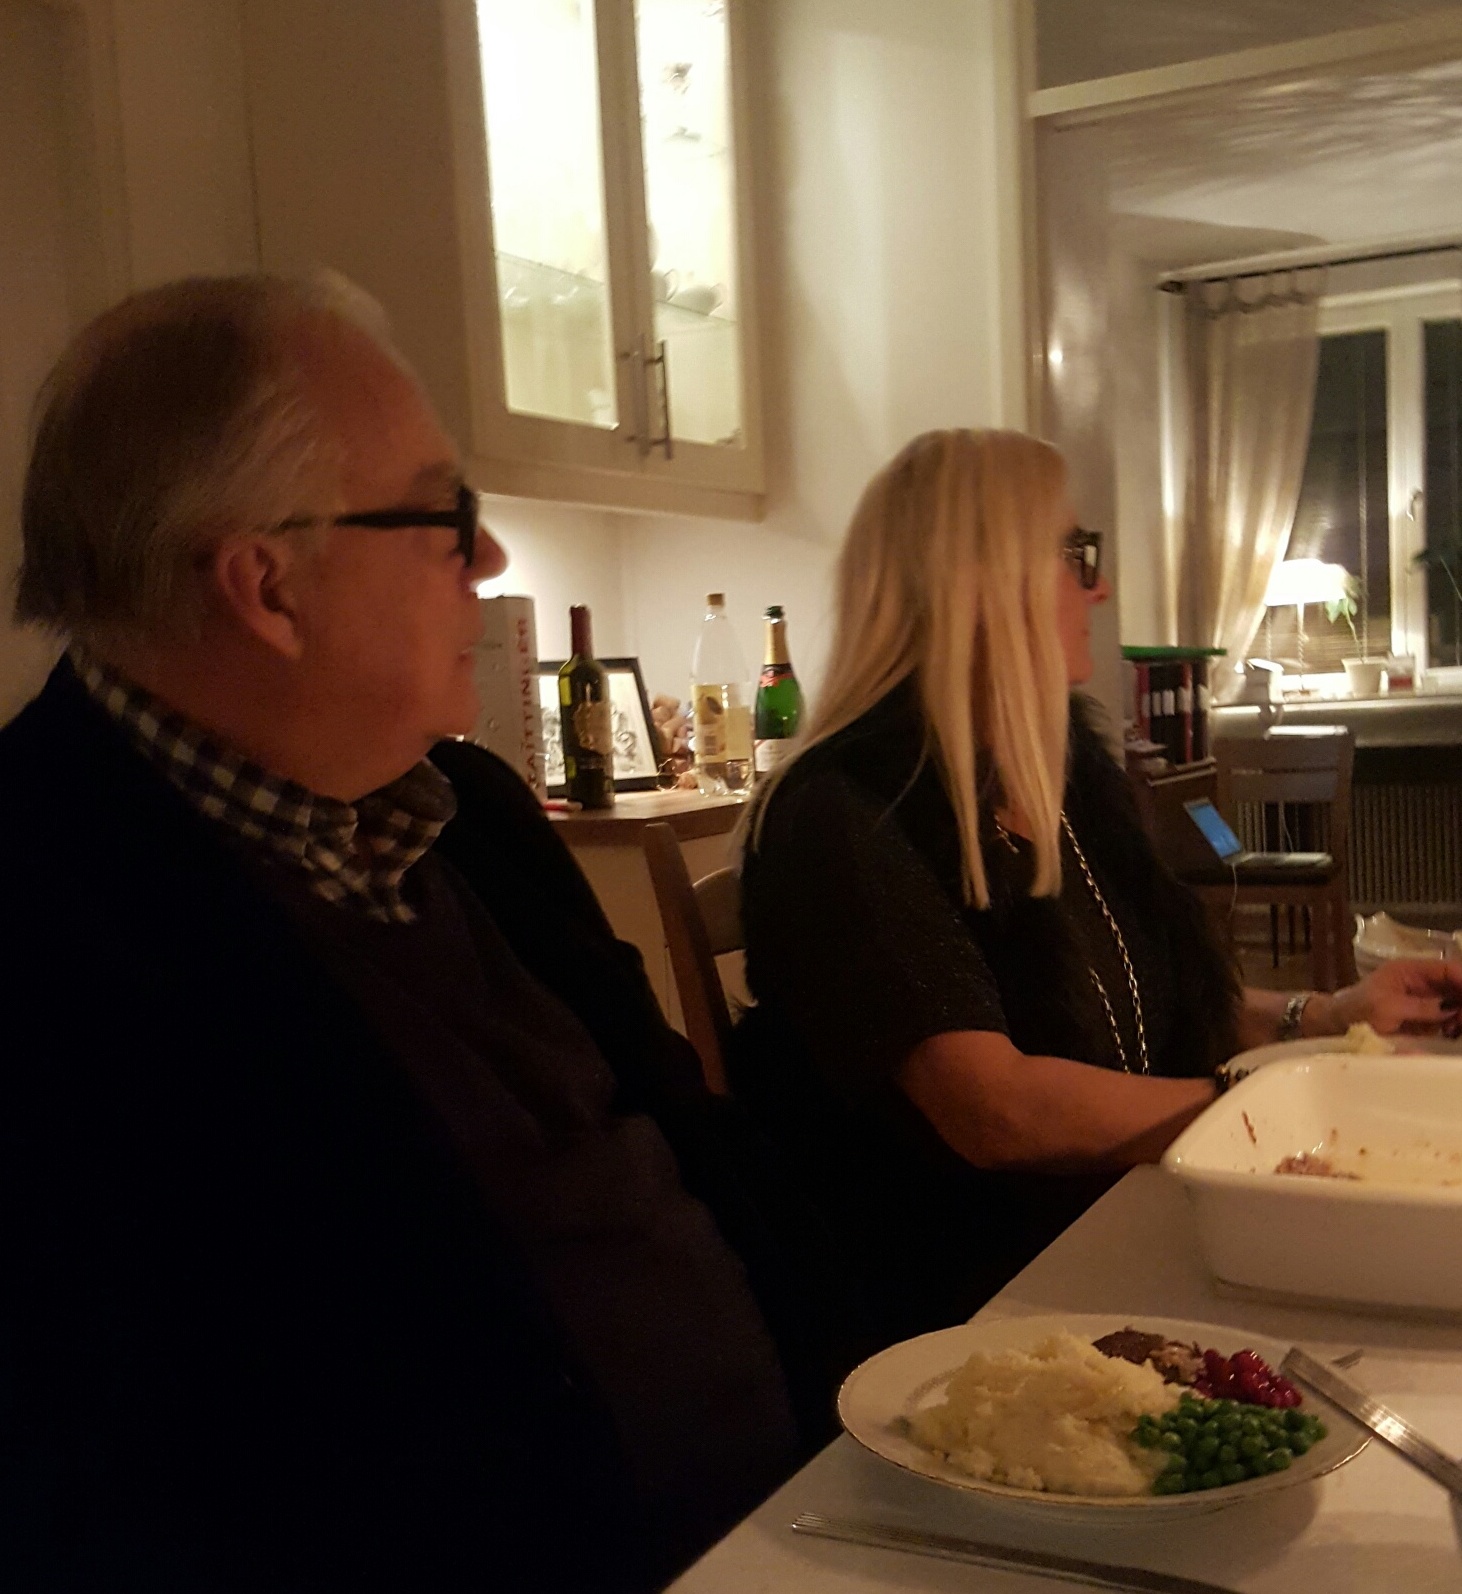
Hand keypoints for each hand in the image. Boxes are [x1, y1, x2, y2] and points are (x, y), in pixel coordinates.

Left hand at [1321, 958, 1461, 1037]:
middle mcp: (1421, 982)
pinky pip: (1448, 1019)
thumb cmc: (1356, 1011)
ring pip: (1456, 1003)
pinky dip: (1454, 1026)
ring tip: (1455, 1029)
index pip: (1447, 968)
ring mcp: (1423, 999)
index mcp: (1410, 970)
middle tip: (1460, 1021)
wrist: (1336, 1025)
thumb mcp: (1387, 1008)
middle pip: (1456, 985)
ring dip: (1460, 1016)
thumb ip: (1420, 1007)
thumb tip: (1451, 1008)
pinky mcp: (1423, 1018)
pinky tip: (1451, 1034)